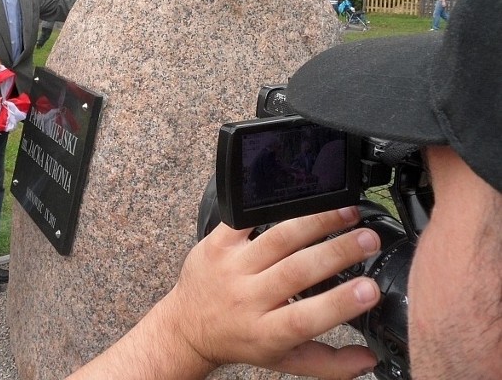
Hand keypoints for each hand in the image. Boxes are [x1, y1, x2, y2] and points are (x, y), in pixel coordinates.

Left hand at [70, 207, 380, 379]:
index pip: (306, 317)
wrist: (187, 325)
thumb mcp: (284, 361)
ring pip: (278, 237)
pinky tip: (304, 196)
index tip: (370, 288)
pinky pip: (248, 217)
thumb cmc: (241, 341)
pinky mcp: (217, 242)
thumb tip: (371, 358)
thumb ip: (329, 363)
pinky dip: (275, 205)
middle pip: (296, 270)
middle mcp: (247, 297)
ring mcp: (231, 266)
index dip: (339, 303)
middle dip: (338, 251)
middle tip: (370, 238)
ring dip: (317, 221)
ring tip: (348, 212)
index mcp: (267, 331)